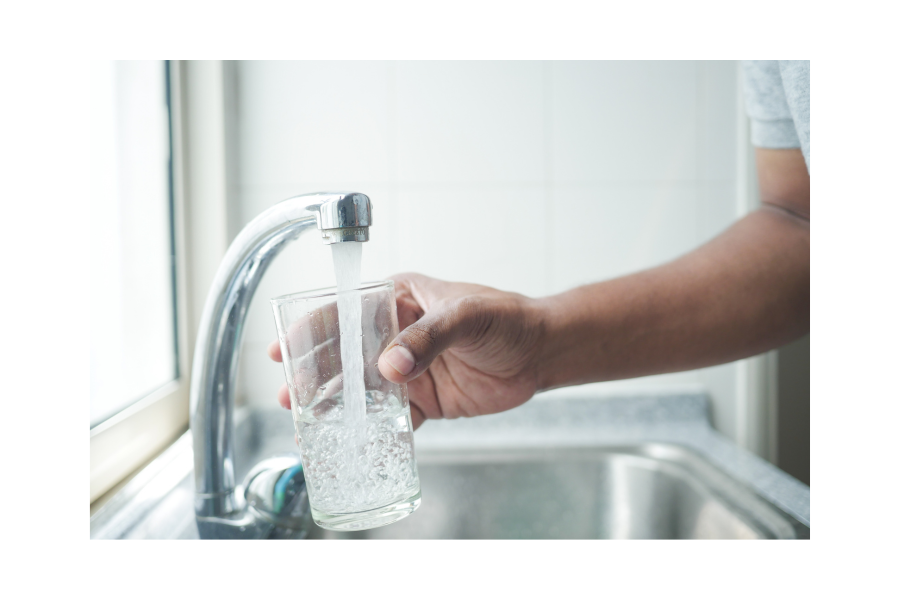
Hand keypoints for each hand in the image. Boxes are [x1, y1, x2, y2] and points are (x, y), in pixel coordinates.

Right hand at [268, 273, 545, 428]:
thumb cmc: (506, 319)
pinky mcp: (423, 400)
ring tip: (306, 423)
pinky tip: (349, 441)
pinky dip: (371, 430)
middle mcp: (395, 334)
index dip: (310, 330)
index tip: (284, 350)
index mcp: (399, 300)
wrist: (541, 352)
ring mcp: (407, 369)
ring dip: (334, 404)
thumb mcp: (466, 316)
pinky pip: (390, 417)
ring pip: (360, 388)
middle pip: (344, 354)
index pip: (346, 311)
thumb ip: (428, 338)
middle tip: (289, 397)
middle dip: (313, 374)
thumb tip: (391, 367)